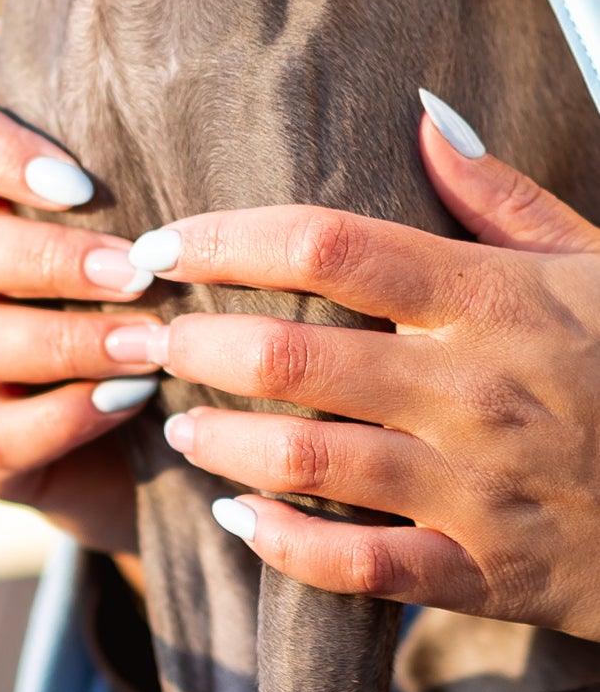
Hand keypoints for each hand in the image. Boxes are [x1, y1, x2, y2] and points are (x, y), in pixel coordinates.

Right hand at [0, 63, 163, 560]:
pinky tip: (130, 405)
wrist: (160, 453)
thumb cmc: (150, 311)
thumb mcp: (143, 223)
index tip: (76, 180)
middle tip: (136, 270)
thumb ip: (115, 136)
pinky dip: (65, 416)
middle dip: (48, 258)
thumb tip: (24, 23)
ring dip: (67, 339)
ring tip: (150, 345)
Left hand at [100, 93, 599, 639]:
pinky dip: (284, 547)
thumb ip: (500, 196)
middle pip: (292, 355)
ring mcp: (477, 488)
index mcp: (492, 299)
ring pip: (306, 462)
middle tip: (137, 334)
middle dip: (191, 343)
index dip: (225, 237)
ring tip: (176, 422)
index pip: (327, 246)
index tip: (163, 242)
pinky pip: (360, 568)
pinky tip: (239, 520)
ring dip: (219, 441)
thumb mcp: (598, 260)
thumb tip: (421, 117)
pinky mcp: (489, 574)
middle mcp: (472, 389)